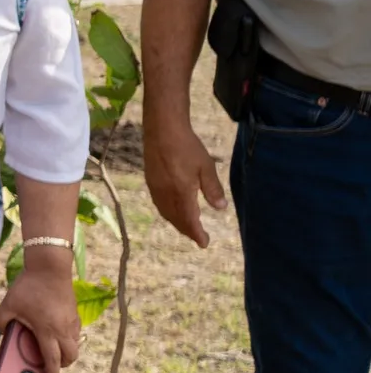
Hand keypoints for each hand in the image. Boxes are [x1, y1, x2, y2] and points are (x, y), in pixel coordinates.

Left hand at [0, 255, 81, 372]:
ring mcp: (72, 321)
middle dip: (62, 365)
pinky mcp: (74, 313)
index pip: (52, 359)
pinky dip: (68, 338)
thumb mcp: (9, 304)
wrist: (50, 266)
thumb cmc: (28, 287)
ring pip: (75, 345)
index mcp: (47, 331)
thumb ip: (1, 321)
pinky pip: (75, 333)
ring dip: (66, 351)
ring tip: (52, 348)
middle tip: (51, 365)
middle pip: (70, 356)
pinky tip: (56, 331)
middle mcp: (63, 329)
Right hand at [143, 114, 226, 247]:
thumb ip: (213, 189)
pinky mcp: (150, 180)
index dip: (197, 233)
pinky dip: (168, 212)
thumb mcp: (206, 167)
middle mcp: (166, 193)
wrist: (162, 129)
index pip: (189, 220)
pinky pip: (159, 204)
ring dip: (177, 223)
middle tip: (198, 237)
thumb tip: (220, 208)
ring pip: (166, 212)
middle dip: (187, 231)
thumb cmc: (187, 146)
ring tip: (186, 227)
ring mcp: (155, 187)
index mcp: (181, 192)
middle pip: (176, 219)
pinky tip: (172, 209)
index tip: (204, 243)